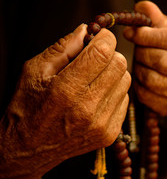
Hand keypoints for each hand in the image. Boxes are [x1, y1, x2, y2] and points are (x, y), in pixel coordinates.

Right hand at [0, 24, 130, 178]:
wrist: (29, 148)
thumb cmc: (28, 107)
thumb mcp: (35, 70)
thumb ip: (63, 47)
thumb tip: (87, 30)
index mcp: (66, 90)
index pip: (103, 53)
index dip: (105, 38)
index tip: (100, 36)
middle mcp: (88, 109)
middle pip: (120, 65)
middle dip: (110, 54)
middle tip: (96, 57)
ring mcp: (102, 124)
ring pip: (126, 81)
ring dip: (114, 73)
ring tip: (94, 78)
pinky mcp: (110, 133)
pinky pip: (126, 100)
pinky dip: (115, 92)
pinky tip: (97, 96)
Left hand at [124, 1, 166, 115]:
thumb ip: (157, 20)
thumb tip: (141, 8)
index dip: (145, 36)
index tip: (130, 33)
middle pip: (160, 61)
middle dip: (141, 53)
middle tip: (136, 50)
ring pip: (151, 80)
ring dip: (139, 70)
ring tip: (140, 63)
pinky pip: (148, 96)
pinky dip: (139, 86)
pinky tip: (142, 79)